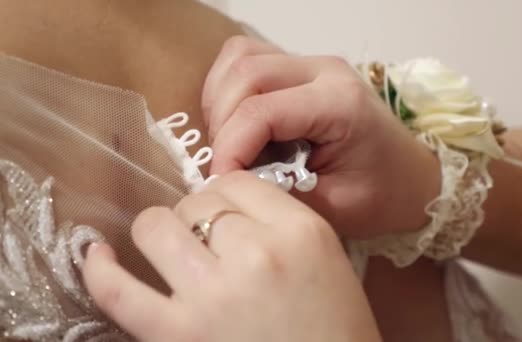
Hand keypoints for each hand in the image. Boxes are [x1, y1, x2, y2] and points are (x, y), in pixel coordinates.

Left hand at [83, 171, 380, 341]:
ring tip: (168, 247)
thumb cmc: (337, 326)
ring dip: (159, 231)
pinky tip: (96, 254)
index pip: (238, 182)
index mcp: (299, 231)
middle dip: (198, 216)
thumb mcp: (327, 256)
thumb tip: (224, 201)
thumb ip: (281, 219)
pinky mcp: (178, 335)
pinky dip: (99, 271)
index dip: (225, 194)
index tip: (225, 212)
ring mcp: (212, 294)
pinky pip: (119, 292)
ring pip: (157, 227)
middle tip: (208, 240)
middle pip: (198, 202)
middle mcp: (255, 253)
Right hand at [202, 36, 439, 237]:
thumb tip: (229, 181)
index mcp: (339, 103)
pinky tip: (238, 126)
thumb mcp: (333, 209)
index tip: (220, 183)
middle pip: (245, 73)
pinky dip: (230, 91)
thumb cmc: (382, 195)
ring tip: (230, 145)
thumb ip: (278, 193)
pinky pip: (249, 61)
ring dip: (222, 102)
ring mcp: (313, 63)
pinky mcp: (302, 68)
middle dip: (222, 124)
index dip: (229, 149)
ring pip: (241, 58)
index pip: (260, 112)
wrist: (412, 177)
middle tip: (226, 165)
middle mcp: (325, 70)